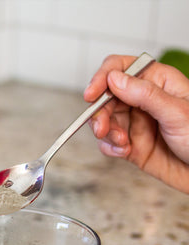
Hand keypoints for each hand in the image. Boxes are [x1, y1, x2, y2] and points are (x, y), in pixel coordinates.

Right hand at [84, 54, 188, 193]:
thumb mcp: (176, 113)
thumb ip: (145, 95)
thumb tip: (114, 79)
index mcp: (156, 82)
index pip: (120, 69)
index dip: (101, 78)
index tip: (91, 95)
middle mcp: (142, 100)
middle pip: (106, 98)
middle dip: (100, 114)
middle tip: (102, 129)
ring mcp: (134, 123)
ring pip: (104, 121)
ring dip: (106, 133)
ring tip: (122, 144)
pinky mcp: (130, 144)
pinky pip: (108, 142)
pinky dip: (110, 148)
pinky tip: (124, 152)